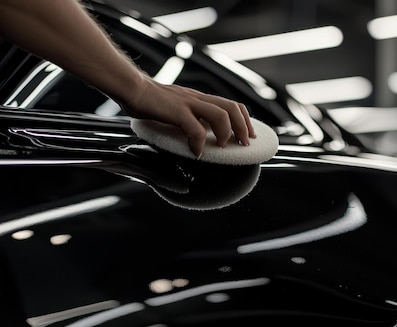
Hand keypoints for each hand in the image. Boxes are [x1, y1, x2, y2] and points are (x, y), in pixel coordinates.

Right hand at [121, 77, 255, 157]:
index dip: (245, 120)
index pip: (231, 105)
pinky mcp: (177, 111)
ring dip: (226, 133)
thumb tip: (197, 136)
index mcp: (200, 99)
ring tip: (221, 147)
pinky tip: (196, 152)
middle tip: (244, 144)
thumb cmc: (149, 100)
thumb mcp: (176, 108)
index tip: (249, 135)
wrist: (131, 87)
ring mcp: (189, 103)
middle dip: (243, 127)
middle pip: (232, 108)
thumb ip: (189, 117)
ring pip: (221, 115)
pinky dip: (199, 142)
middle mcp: (198, 99)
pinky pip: (195, 128)